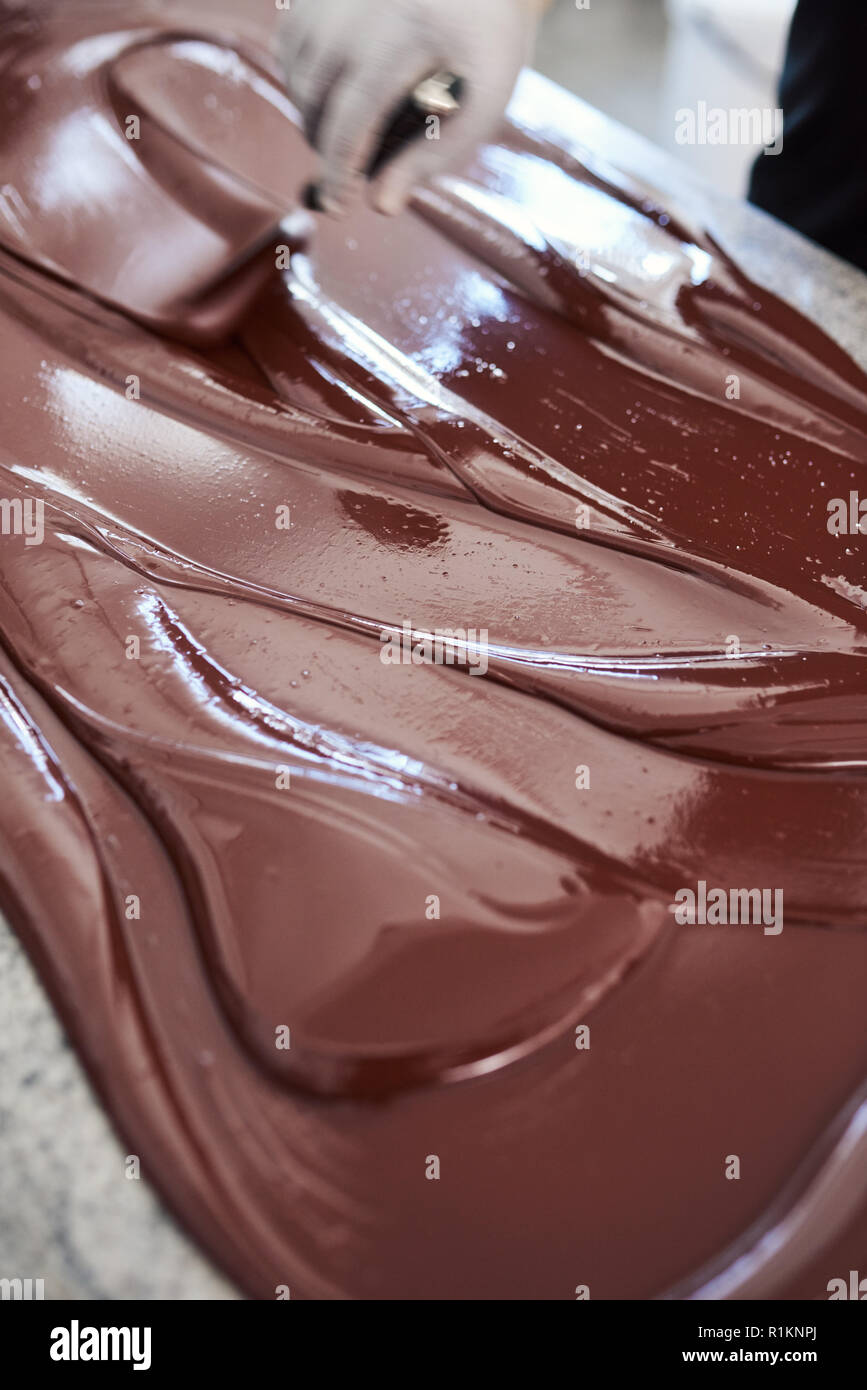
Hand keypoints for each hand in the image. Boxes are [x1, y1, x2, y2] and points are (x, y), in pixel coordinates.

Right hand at [277, 0, 540, 216]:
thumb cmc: (483, 46)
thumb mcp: (482, 103)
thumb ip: (435, 155)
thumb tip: (382, 204)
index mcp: (407, 34)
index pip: (351, 118)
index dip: (338, 171)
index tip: (337, 206)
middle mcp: (359, 6)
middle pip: (315, 101)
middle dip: (327, 147)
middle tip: (354, 167)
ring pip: (298, 77)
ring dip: (315, 117)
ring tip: (351, 131)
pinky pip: (290, 49)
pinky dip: (306, 80)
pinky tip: (337, 92)